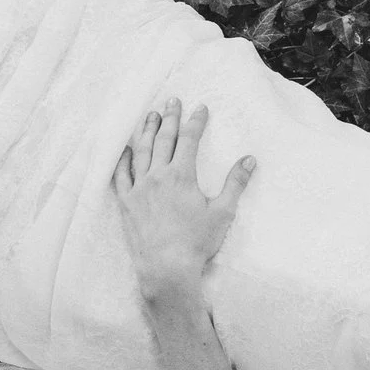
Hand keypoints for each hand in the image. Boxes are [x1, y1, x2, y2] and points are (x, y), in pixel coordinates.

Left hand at [112, 98, 254, 297]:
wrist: (166, 268)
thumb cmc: (197, 242)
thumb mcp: (223, 212)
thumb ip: (235, 183)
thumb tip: (249, 159)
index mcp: (181, 176)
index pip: (190, 140)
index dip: (196, 121)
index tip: (201, 107)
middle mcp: (157, 176)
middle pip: (163, 139)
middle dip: (170, 118)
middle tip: (172, 101)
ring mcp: (138, 189)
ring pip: (141, 151)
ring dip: (146, 131)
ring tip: (150, 116)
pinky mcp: (126, 203)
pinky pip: (120, 175)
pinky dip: (123, 159)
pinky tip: (125, 149)